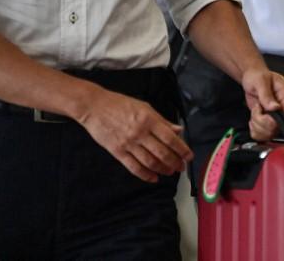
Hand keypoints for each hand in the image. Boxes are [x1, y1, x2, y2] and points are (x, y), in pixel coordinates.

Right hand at [77, 87, 191, 182]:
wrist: (95, 107)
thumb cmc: (121, 104)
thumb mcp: (145, 107)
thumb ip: (162, 121)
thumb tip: (178, 130)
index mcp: (149, 120)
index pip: (170, 138)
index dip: (182, 149)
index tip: (188, 156)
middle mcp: (140, 133)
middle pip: (162, 152)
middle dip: (174, 162)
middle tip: (181, 167)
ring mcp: (128, 143)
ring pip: (149, 162)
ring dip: (162, 169)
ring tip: (170, 172)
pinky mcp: (117, 152)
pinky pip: (133, 167)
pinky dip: (145, 175)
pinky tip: (153, 178)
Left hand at [241, 67, 283, 140]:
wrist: (252, 78)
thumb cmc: (258, 76)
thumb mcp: (261, 82)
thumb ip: (267, 95)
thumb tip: (275, 107)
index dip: (276, 120)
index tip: (264, 114)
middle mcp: (283, 108)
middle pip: (278, 128)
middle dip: (262, 122)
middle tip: (257, 109)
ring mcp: (276, 116)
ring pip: (270, 133)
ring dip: (257, 126)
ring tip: (255, 111)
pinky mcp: (268, 121)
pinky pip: (263, 135)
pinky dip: (255, 130)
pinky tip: (254, 119)